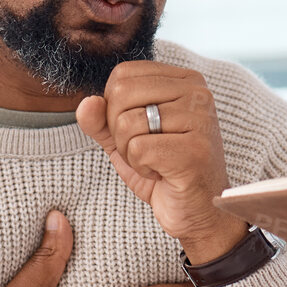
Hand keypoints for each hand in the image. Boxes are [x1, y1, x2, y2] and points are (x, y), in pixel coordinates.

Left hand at [76, 62, 249, 263]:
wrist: (198, 212)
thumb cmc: (165, 171)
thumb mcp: (125, 139)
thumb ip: (101, 119)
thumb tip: (87, 103)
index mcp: (184, 80)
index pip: (123, 74)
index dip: (114, 108)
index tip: (141, 132)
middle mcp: (197, 93)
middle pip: (120, 93)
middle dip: (118, 131)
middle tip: (147, 150)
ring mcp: (200, 120)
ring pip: (126, 123)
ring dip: (131, 153)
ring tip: (157, 163)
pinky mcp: (194, 150)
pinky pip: (138, 149)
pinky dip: (141, 168)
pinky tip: (163, 175)